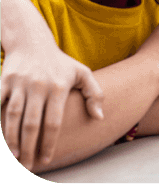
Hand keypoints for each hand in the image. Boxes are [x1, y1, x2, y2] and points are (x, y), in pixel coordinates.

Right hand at [1, 44, 103, 171]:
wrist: (32, 42)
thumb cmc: (60, 63)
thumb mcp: (81, 73)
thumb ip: (94, 94)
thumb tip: (99, 117)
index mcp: (58, 87)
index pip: (54, 122)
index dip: (49, 143)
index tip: (47, 159)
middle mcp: (39, 85)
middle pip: (32, 123)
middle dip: (28, 148)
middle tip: (27, 166)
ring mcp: (20, 83)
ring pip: (13, 116)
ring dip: (11, 139)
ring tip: (14, 156)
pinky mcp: (5, 80)